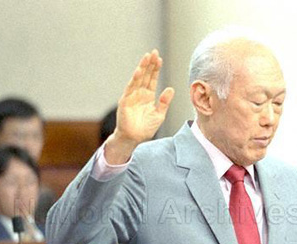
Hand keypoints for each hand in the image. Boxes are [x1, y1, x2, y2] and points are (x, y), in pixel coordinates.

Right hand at [105, 49, 174, 163]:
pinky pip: (130, 88)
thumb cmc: (146, 128)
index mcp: (148, 96)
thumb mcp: (159, 114)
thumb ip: (164, 102)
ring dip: (142, 67)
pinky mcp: (125, 101)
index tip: (159, 58)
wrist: (134, 138)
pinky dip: (135, 79)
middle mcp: (139, 93)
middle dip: (149, 64)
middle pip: (145, 75)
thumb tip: (171, 89)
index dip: (155, 69)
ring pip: (138, 79)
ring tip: (147, 57)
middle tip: (154, 52)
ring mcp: (132, 96)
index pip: (152, 79)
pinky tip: (139, 71)